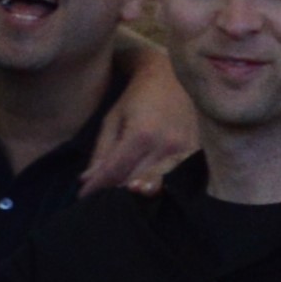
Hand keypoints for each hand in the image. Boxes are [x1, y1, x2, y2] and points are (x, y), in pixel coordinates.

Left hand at [82, 46, 201, 197]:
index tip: (83, 197)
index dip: (97, 187)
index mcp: (141, 135)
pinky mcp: (197, 154)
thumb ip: (102, 152)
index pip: (114, 172)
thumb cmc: (136, 98)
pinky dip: (160, 186)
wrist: (170, 78)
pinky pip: (176, 178)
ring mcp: (185, 152)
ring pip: (156, 184)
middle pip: (135, 182)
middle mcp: (166, 146)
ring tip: (123, 203)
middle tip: (99, 204)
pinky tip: (148, 192)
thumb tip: (87, 180)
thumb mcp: (112, 120)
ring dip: (137, 194)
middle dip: (114, 194)